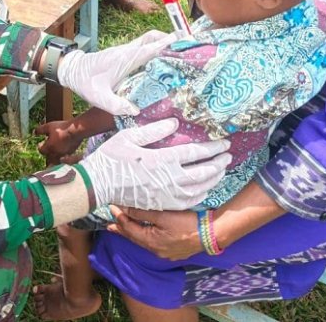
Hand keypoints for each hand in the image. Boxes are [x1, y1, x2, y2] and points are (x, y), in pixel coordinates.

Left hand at [35, 120, 82, 164]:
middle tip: (48, 148)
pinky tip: (62, 150)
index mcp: (49, 147)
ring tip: (54, 152)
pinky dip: (61, 157)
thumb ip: (40, 130)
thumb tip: (34, 132)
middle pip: (48, 158)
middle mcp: (55, 153)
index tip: (41, 142)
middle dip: (47, 154)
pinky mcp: (70, 153)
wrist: (76, 130)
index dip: (40, 146)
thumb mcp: (49, 126)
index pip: (41, 150)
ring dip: (54, 157)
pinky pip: (64, 158)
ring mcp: (63, 154)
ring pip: (56, 160)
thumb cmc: (62, 128)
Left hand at [57, 30, 177, 115]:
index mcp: (125, 58)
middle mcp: (128, 51)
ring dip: (164, 42)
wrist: (72, 70)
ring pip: (149, 39)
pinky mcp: (125, 53)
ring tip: (181, 54)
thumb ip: (115, 105)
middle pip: (153, 37)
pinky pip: (144, 46)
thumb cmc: (85, 82)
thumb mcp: (98, 97)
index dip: (168, 44)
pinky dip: (156, 47)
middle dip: (171, 39)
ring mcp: (126, 50)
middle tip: (189, 47)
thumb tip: (136, 111)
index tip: (186, 42)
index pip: (150, 47)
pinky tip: (163, 60)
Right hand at [79, 119, 230, 210]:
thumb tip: (174, 123)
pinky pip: (188, 202)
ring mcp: (166, 194)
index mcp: (161, 159)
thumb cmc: (111, 157)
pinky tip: (205, 189)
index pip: (194, 153)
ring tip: (222, 171)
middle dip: (218, 163)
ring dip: (213, 179)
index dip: (212, 147)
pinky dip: (201, 195)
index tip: (224, 142)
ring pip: (199, 189)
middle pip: (202, 172)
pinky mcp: (161, 203)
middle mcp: (168, 179)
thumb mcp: (129, 136)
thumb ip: (153, 130)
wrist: (97, 184)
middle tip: (228, 156)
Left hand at [108, 206, 203, 260]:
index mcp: (151, 242)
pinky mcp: (172, 251)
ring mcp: (164, 252)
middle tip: (109, 224)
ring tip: (122, 228)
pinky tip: (143, 232)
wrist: (211, 234)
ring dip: (132, 233)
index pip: (129, 229)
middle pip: (134, 238)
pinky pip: (152, 243)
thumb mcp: (163, 215)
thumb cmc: (187, 223)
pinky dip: (143, 236)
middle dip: (122, 229)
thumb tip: (125, 209)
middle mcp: (155, 250)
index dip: (119, 218)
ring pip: (143, 241)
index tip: (112, 207)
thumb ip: (142, 213)